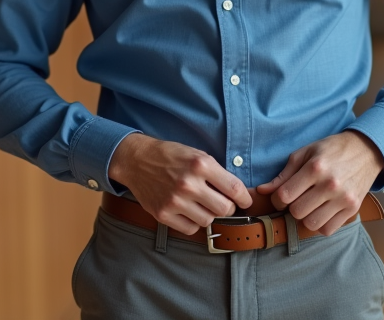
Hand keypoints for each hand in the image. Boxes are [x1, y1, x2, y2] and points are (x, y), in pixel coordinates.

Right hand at [108, 134, 251, 234]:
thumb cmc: (171, 156)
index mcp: (201, 165)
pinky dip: (193, 223)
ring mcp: (175, 201)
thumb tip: (237, 193)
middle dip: (227, 208)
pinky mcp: (163, 214)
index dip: (244, 198)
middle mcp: (189, 183)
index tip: (245, 201)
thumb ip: (216, 172)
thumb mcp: (197, 155)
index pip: (234, 188)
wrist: (137, 161)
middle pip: (224, 209)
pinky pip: (190, 229)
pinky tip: (189, 211)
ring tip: (201, 204)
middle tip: (222, 203)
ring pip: (208, 220)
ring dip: (209, 214)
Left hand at [256, 131, 383, 236]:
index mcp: (315, 168)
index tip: (282, 196)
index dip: (277, 199)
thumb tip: (262, 191)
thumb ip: (283, 174)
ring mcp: (343, 198)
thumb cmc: (332, 150)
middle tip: (298, 199)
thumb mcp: (305, 153)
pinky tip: (322, 212)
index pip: (284, 196)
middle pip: (297, 212)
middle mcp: (330, 184)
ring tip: (310, 206)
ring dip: (306, 218)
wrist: (366, 150)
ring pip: (311, 224)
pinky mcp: (353, 208)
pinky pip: (328, 230)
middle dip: (292, 208)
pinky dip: (321, 225)